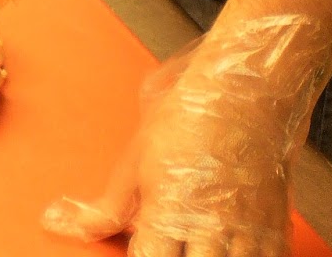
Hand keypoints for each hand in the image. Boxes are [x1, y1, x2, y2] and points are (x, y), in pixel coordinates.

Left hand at [43, 15, 331, 256]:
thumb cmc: (189, 119)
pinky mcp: (275, 231)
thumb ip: (104, 208)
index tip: (136, 252)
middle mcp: (209, 229)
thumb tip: (56, 220)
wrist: (245, 92)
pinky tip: (232, 252)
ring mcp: (246, 232)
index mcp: (168, 214)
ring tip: (197, 249)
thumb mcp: (135, 161)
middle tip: (168, 248)